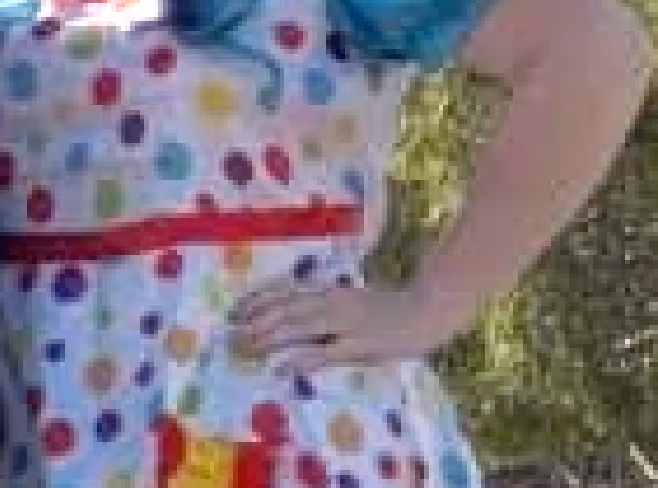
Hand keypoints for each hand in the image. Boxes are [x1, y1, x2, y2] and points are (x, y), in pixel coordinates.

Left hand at [226, 277, 475, 375]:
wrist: (425, 309)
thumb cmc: (387, 306)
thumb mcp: (349, 298)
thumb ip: (322, 302)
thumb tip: (292, 311)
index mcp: (329, 290)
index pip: (285, 292)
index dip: (258, 300)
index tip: (235, 310)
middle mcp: (331, 302)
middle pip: (286, 310)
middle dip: (256, 321)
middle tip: (232, 334)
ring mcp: (345, 323)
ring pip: (299, 328)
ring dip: (270, 338)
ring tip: (247, 347)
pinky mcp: (359, 345)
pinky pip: (325, 352)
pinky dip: (302, 359)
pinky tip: (283, 367)